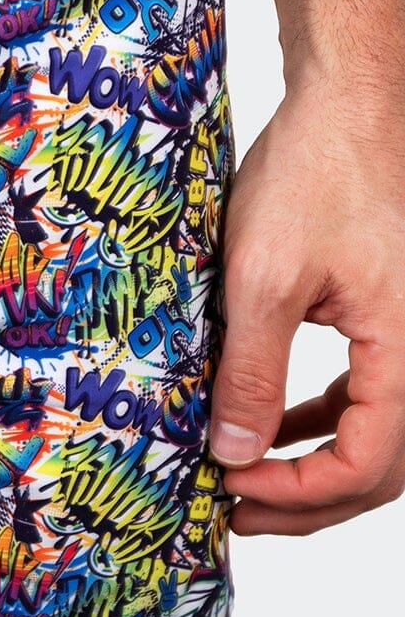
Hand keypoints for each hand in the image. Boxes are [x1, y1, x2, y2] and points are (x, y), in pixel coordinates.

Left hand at [210, 88, 404, 534]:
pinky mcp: (399, 318)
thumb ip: (251, 372)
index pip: (366, 464)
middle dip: (307, 499)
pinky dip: (328, 422)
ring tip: (248, 481)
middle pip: (381, 466)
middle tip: (234, 512)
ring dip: (316, 466)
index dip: (297, 493)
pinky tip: (278, 426)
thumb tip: (234, 453)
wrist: (352, 104)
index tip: (230, 488)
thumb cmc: (315, 173)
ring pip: (380, 436)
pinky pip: (375, 394)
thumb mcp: (261, 278)